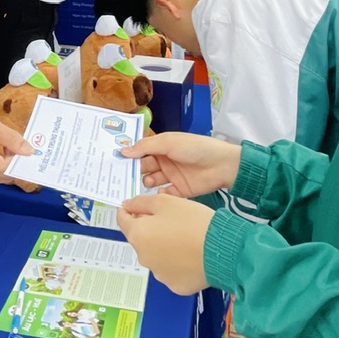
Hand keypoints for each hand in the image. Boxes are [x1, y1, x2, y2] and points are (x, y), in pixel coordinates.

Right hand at [0, 110, 31, 183]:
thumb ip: (11, 138)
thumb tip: (28, 151)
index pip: (4, 167)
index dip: (18, 160)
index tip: (26, 150)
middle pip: (3, 176)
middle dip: (14, 163)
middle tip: (16, 147)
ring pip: (0, 179)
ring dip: (7, 167)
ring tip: (4, 149)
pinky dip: (0, 170)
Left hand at [117, 194, 212, 293]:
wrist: (221, 249)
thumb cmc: (194, 222)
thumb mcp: (166, 202)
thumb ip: (142, 202)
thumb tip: (127, 205)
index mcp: (138, 235)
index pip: (122, 220)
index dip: (129, 210)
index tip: (138, 207)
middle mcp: (144, 257)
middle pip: (141, 239)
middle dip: (151, 229)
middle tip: (173, 220)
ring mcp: (159, 274)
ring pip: (156, 255)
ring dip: (164, 246)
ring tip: (186, 238)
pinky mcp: (175, 285)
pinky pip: (172, 270)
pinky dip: (177, 263)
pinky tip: (191, 255)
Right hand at [121, 133, 240, 197]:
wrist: (222, 165)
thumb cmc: (197, 148)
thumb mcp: (168, 142)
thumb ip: (145, 146)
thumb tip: (124, 150)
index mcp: (162, 147)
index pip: (141, 152)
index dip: (130, 156)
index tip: (116, 162)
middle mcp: (165, 162)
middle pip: (144, 168)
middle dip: (135, 171)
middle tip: (124, 177)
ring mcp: (172, 177)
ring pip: (152, 181)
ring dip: (147, 182)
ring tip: (149, 181)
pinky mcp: (179, 191)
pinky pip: (164, 195)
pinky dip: (160, 195)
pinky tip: (160, 192)